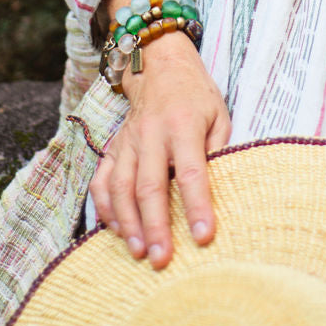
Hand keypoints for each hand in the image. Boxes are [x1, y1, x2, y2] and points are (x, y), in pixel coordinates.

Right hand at [89, 31, 230, 268]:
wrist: (159, 65)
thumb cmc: (196, 95)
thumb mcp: (219, 113)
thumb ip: (219, 148)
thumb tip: (222, 187)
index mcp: (184, 125)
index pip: (191, 172)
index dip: (197, 206)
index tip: (203, 237)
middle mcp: (152, 134)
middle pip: (150, 186)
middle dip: (156, 226)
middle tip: (162, 259)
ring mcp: (128, 141)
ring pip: (121, 187)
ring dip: (128, 223)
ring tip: (138, 253)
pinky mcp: (113, 147)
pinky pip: (102, 181)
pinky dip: (105, 208)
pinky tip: (115, 230)